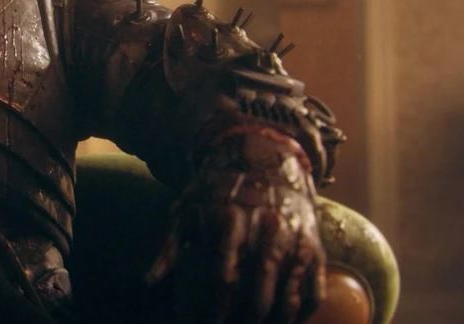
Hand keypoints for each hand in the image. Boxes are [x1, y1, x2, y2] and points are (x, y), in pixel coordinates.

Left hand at [147, 128, 326, 323]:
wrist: (265, 156)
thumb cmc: (217, 188)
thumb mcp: (187, 208)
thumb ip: (170, 247)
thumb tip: (149, 283)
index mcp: (231, 222)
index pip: (224, 277)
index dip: (217, 309)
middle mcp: (267, 231)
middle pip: (258, 293)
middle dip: (245, 321)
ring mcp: (294, 240)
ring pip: (288, 296)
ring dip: (274, 322)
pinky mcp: (314, 245)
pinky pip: (314, 289)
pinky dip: (302, 313)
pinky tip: (287, 323)